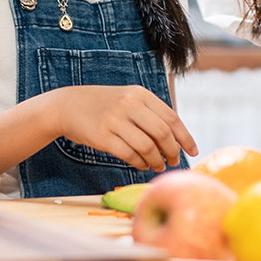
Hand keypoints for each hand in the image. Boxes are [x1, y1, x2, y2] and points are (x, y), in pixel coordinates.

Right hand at [51, 85, 197, 171]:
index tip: (192, 151)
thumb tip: (176, 141)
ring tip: (157, 165)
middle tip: (173, 161)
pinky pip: (129, 155)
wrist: (68, 106)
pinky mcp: (103, 136)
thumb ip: (150, 115)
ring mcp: (115, 120)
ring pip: (147, 147)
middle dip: (172, 152)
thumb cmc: (104, 105)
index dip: (185, 137)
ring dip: (156, 161)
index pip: (171, 118)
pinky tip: (141, 165)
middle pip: (162, 134)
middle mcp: (130, 104)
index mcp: (140, 94)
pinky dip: (139, 163)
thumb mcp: (128, 99)